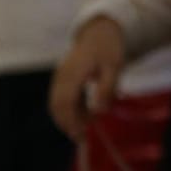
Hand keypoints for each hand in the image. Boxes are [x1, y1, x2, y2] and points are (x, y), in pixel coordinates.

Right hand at [50, 18, 126, 139]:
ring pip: (56, 103)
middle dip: (66, 124)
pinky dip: (69, 109)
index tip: (80, 135)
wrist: (99, 32)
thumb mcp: (114, 66)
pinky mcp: (62, 79)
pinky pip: (60, 98)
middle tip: (81, 138)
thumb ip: (107, 88)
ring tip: (86, 126)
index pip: (65, 102)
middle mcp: (61, 76)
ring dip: (68, 117)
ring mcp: (59, 77)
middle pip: (56, 105)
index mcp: (73, 72)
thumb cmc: (108, 48)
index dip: (71, 120)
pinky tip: (84, 114)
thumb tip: (100, 112)